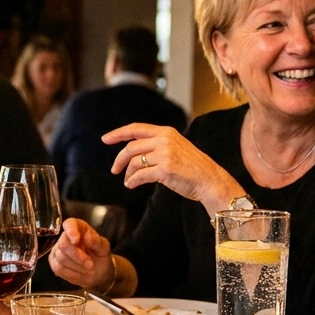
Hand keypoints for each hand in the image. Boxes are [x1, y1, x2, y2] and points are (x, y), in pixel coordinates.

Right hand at [48, 218, 112, 291]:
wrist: (98, 272)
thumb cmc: (100, 256)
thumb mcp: (104, 248)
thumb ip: (96, 242)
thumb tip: (87, 237)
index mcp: (79, 228)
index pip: (70, 224)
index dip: (71, 230)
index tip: (76, 240)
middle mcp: (65, 236)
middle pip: (63, 244)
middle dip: (78, 257)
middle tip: (90, 265)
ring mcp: (57, 249)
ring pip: (61, 258)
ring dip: (77, 267)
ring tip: (89, 270)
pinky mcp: (54, 262)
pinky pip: (59, 268)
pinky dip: (72, 273)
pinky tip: (81, 274)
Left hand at [104, 123, 244, 215]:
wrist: (209, 179)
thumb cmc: (192, 167)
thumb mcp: (176, 147)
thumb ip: (157, 145)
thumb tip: (132, 152)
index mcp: (166, 132)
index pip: (136, 128)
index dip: (118, 133)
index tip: (105, 139)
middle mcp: (165, 140)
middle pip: (131, 147)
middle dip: (119, 160)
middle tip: (114, 170)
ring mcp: (165, 154)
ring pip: (135, 162)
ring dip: (127, 173)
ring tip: (127, 181)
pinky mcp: (165, 170)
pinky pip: (140, 175)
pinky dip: (133, 181)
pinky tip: (131, 185)